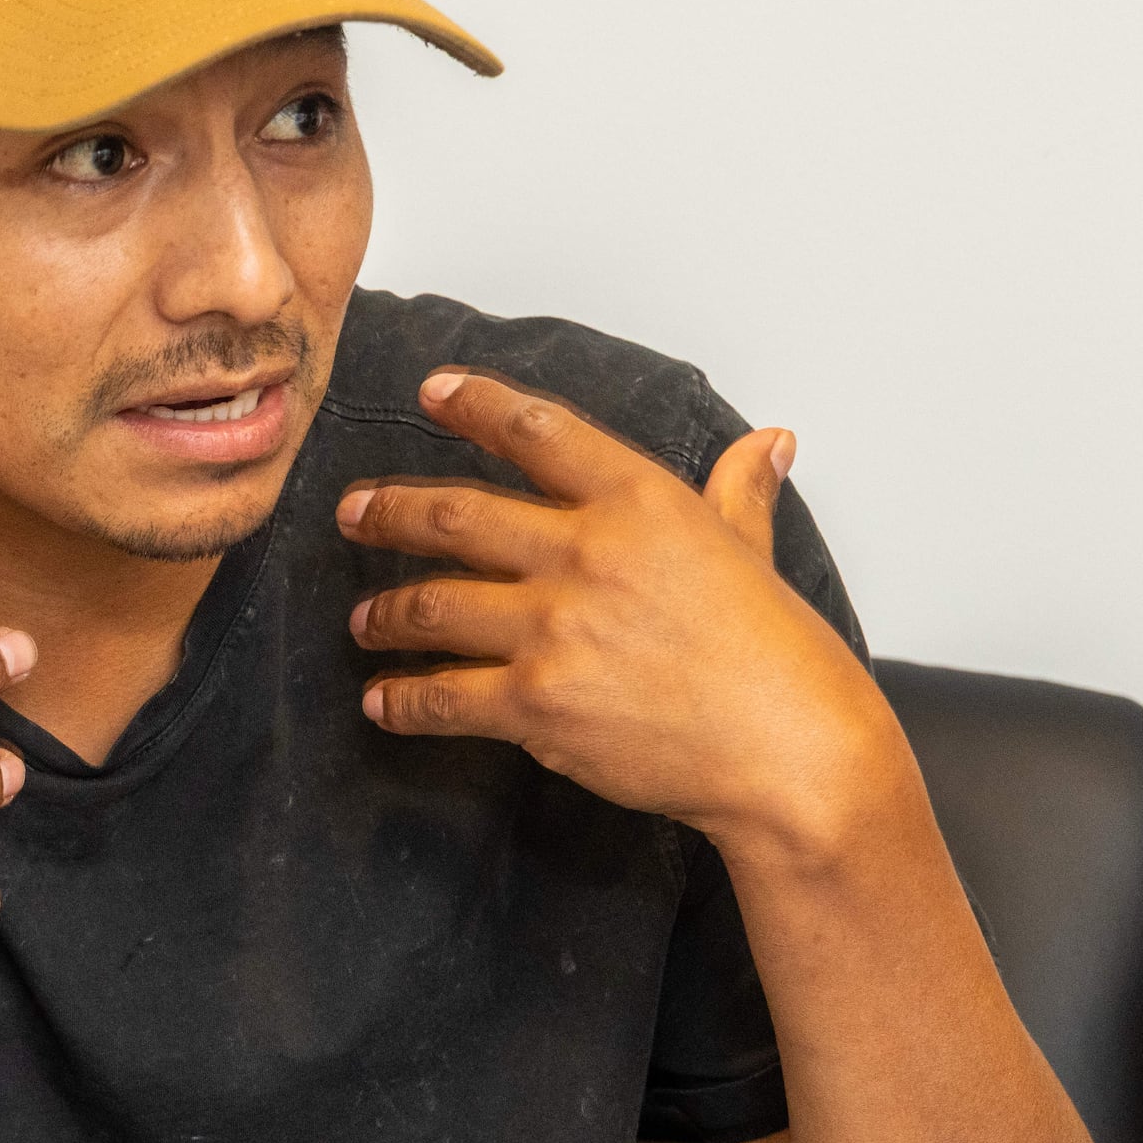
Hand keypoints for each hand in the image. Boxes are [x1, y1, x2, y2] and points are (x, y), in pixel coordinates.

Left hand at [336, 369, 900, 860]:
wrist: (790, 751)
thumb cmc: (779, 655)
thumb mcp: (755, 553)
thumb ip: (741, 493)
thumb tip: (771, 442)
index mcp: (640, 503)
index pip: (538, 432)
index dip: (475, 405)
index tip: (432, 391)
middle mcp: (586, 554)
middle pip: (455, 515)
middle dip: (389, 511)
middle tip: (353, 512)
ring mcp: (553, 629)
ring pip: (433, 606)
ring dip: (385, 613)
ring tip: (363, 620)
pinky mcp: (535, 705)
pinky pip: (443, 697)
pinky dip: (402, 702)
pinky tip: (382, 703)